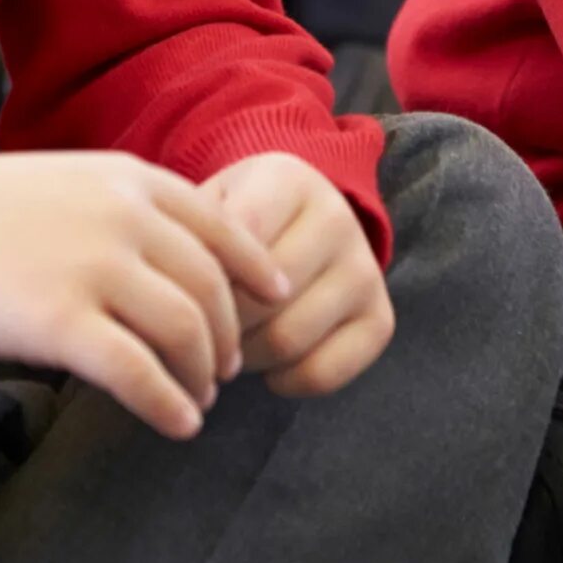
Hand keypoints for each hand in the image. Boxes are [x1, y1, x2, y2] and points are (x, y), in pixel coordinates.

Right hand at [0, 150, 287, 439]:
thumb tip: (172, 261)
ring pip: (186, 330)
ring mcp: (95, 268)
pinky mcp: (60, 323)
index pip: (223, 225)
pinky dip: (169, 403)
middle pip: (210, 286)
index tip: (272, 297)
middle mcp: (125, 217)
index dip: (254, 267)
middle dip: (228, 333)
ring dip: (203, 373)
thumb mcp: (67, 183)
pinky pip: (139, 373)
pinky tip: (179, 423)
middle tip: (228, 366)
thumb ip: (123, 210)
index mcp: (129, 178)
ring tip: (200, 398)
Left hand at [201, 151, 394, 397]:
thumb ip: (192, 240)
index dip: (200, 286)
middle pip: (260, 300)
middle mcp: (338, 218)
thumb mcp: (210, 207)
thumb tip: (181, 303)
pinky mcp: (380, 319)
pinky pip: (323, 373)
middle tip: (201, 333)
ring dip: (247, 359)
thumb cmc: (237, 222)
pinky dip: (285, 381)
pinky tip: (270, 364)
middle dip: (220, 329)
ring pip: (287, 340)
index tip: (181, 297)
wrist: (298, 225)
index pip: (236, 245)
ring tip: (231, 346)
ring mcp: (366, 269)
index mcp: (289, 180)